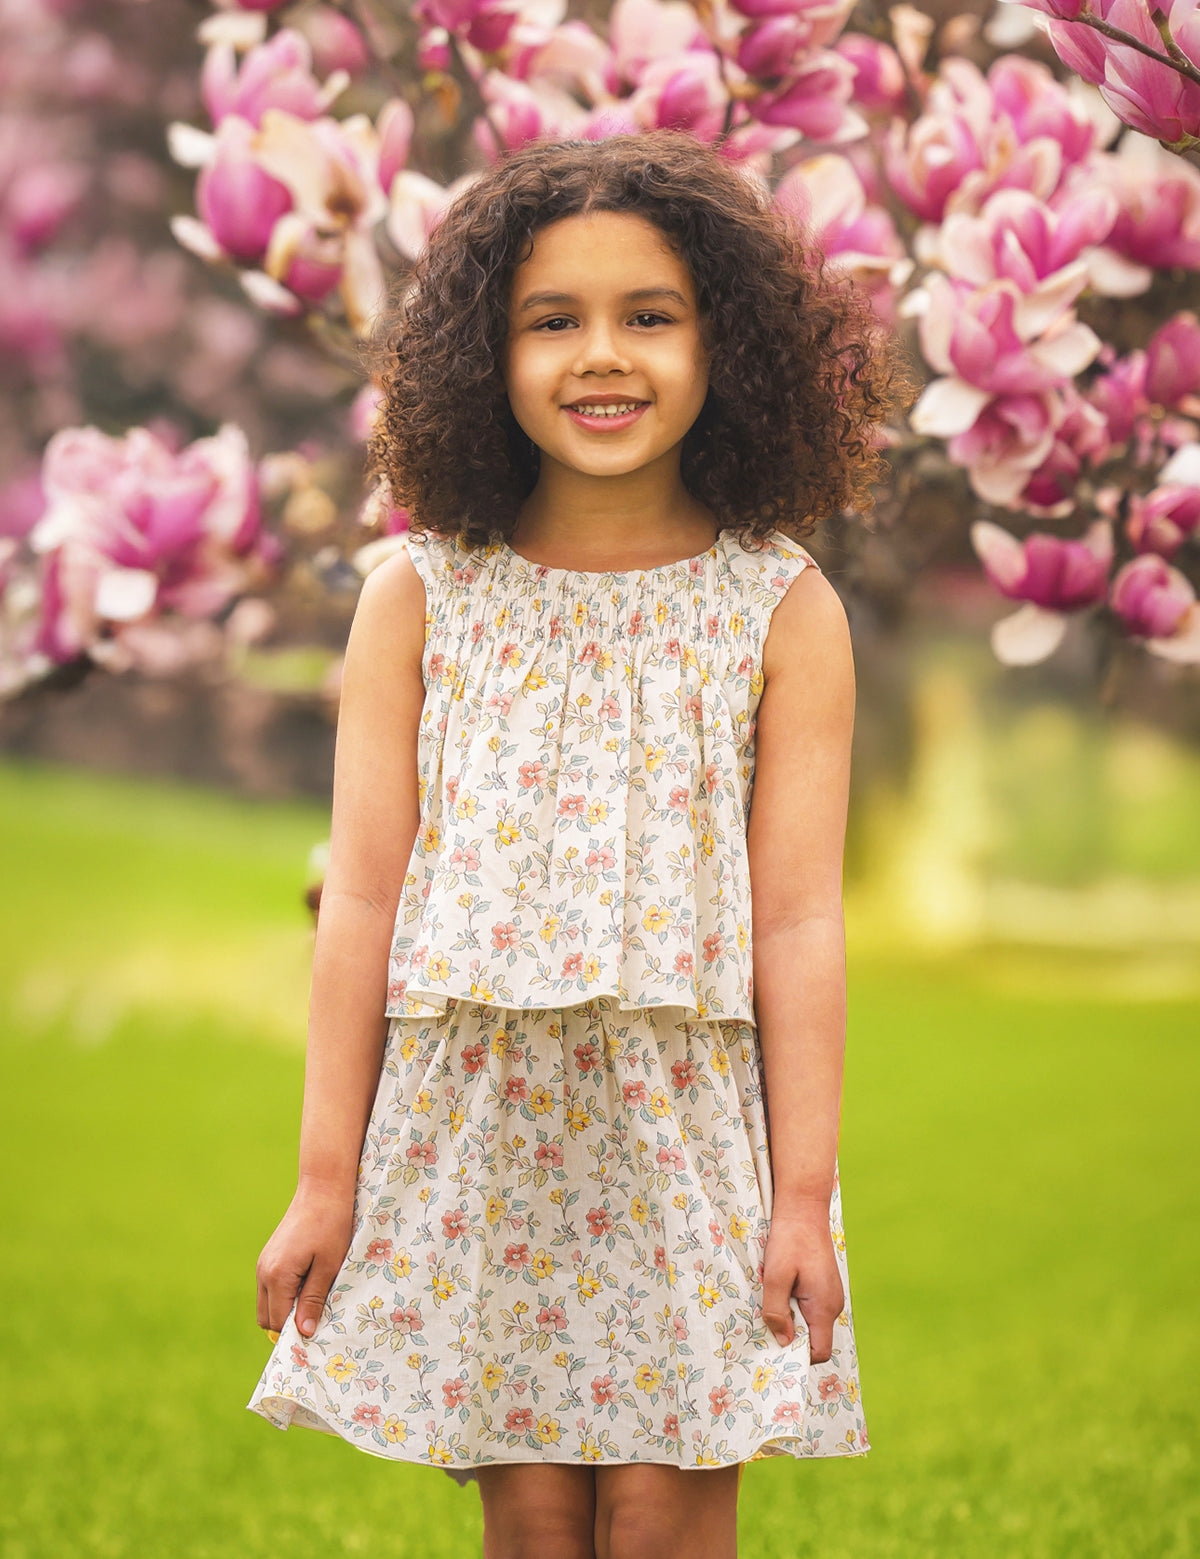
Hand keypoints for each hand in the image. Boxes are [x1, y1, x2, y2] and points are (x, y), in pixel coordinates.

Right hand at [256, 1181, 355, 1341]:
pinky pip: (270, 1288)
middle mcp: (263, 1272)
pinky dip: (284, 1294)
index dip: (296, 1333)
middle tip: (317, 1317)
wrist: (323, 1189)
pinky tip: (308, 1283)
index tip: (317, 1333)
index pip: (278, 1323)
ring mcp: (263, 1263)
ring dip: (286, 1308)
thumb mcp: (329, 1266)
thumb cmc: (331, 1226)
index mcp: (277, 1276)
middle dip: (288, 1324)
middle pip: (267, 1318)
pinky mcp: (268, 1257)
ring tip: (315, 1298)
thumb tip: (304, 1332)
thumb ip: (313, 1300)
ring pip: (267, 1304)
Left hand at [761, 1206, 843, 1362]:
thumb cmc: (790, 1238)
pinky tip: (779, 1289)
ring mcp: (829, 1295)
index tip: (774, 1346)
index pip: (819, 1351)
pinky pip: (809, 1307)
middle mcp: (832, 1304)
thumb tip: (783, 1341)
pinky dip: (793, 1305)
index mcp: (825, 1307)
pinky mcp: (823, 1285)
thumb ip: (777, 1310)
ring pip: (809, 1322)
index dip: (797, 1355)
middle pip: (813, 1339)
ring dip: (790, 1318)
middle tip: (765, 1323)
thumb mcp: (776, 1275)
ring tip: (771, 1301)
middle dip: (790, 1336)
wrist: (803, 1207)